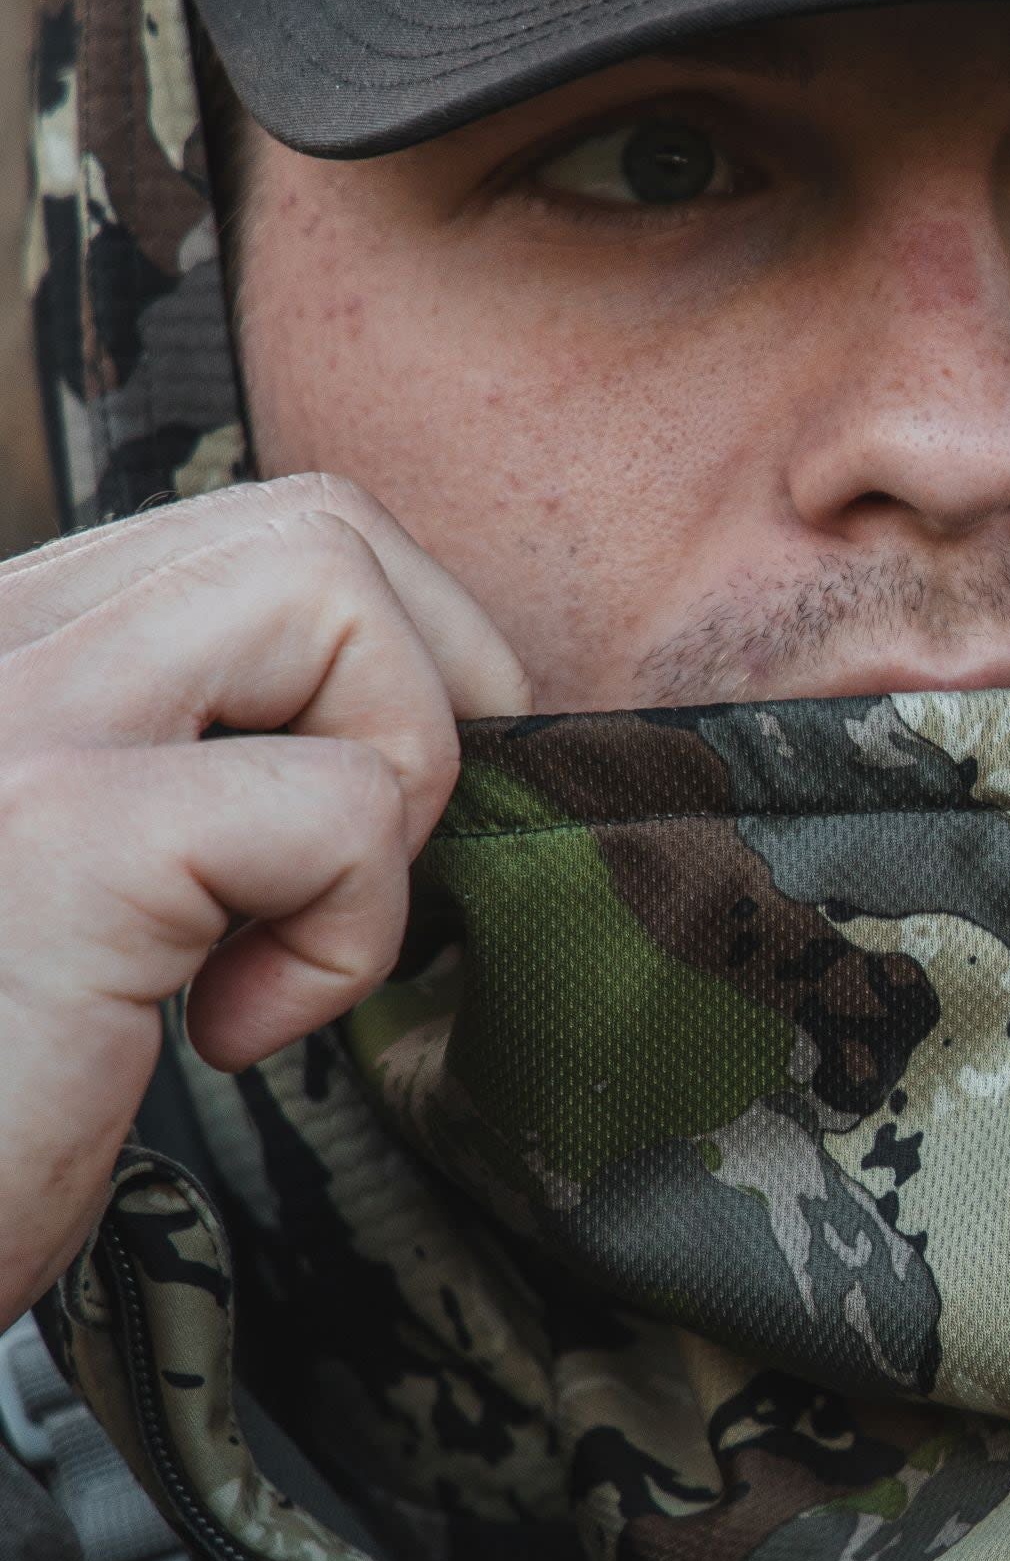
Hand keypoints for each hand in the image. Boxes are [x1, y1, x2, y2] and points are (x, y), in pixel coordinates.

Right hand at [0, 477, 525, 1321]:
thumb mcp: (74, 893)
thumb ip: (180, 770)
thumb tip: (404, 745)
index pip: (259, 533)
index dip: (382, 670)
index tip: (357, 834)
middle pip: (320, 529)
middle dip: (418, 703)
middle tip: (352, 879)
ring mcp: (18, 719)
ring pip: (335, 595)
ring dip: (387, 785)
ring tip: (285, 936)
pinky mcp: (68, 836)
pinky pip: (340, 804)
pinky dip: (349, 931)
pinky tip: (233, 1030)